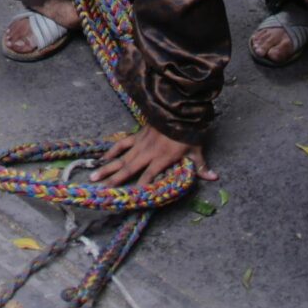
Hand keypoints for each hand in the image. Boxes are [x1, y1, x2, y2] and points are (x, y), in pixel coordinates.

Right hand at [94, 125, 212, 189]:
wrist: (177, 108)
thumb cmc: (188, 132)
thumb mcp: (196, 150)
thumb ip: (201, 166)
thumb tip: (214, 177)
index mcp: (162, 158)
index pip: (148, 177)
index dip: (140, 188)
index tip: (129, 199)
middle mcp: (148, 152)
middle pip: (128, 168)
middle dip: (114, 180)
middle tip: (100, 189)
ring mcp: (140, 143)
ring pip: (121, 158)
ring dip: (107, 167)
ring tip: (93, 176)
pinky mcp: (137, 135)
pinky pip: (122, 144)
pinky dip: (112, 150)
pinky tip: (102, 158)